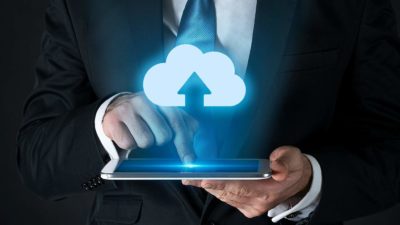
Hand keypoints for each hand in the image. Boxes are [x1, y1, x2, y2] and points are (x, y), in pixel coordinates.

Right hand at [103, 93, 197, 162]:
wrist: (115, 107)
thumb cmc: (146, 114)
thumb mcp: (166, 115)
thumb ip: (184, 126)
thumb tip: (193, 149)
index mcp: (161, 98)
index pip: (177, 122)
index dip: (185, 143)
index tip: (189, 160)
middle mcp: (145, 99)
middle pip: (163, 135)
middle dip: (159, 140)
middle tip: (151, 132)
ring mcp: (128, 108)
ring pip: (146, 141)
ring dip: (143, 142)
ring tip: (138, 132)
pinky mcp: (113, 119)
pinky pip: (128, 143)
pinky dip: (129, 144)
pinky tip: (127, 133)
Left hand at [182, 146, 311, 217]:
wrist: (299, 183)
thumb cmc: (294, 168)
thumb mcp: (294, 158)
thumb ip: (284, 158)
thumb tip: (272, 161)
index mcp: (267, 192)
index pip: (240, 187)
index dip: (222, 183)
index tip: (205, 179)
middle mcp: (257, 203)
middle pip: (228, 193)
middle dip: (207, 184)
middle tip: (189, 177)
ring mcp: (251, 207)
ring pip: (225, 198)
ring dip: (209, 188)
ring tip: (192, 179)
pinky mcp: (248, 208)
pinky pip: (228, 200)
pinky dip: (217, 192)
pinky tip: (207, 184)